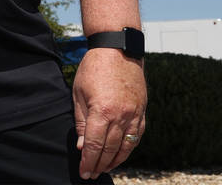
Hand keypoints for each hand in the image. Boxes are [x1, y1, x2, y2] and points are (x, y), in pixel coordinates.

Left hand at [72, 48, 146, 179]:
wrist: (118, 49)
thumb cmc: (93, 69)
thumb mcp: (79, 93)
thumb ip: (81, 122)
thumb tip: (82, 147)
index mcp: (102, 111)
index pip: (94, 145)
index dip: (88, 162)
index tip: (84, 173)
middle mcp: (121, 116)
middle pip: (110, 149)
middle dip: (99, 165)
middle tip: (92, 174)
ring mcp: (134, 114)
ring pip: (126, 146)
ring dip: (115, 160)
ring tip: (105, 168)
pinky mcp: (142, 110)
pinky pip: (137, 135)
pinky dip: (129, 148)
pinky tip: (121, 154)